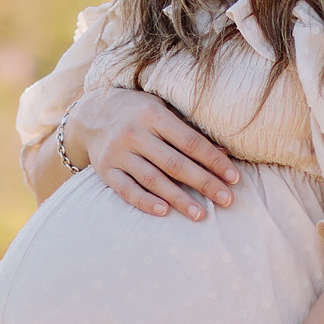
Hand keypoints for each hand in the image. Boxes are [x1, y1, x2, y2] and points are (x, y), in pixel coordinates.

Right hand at [67, 86, 239, 220]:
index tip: (234, 178)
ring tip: (201, 214)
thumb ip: (188, 130)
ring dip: (179, 198)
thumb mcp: (161, 109)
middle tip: (227, 200)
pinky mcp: (105, 170)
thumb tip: (224, 153)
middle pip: (175, 163)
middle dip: (204, 183)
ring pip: (153, 179)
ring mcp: (118, 153)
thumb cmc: (137, 111)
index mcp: (153, 114)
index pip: (190, 141)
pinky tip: (164, 212)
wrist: (90, 114)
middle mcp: (134, 132)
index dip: (213, 161)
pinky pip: (126, 190)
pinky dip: (145, 202)